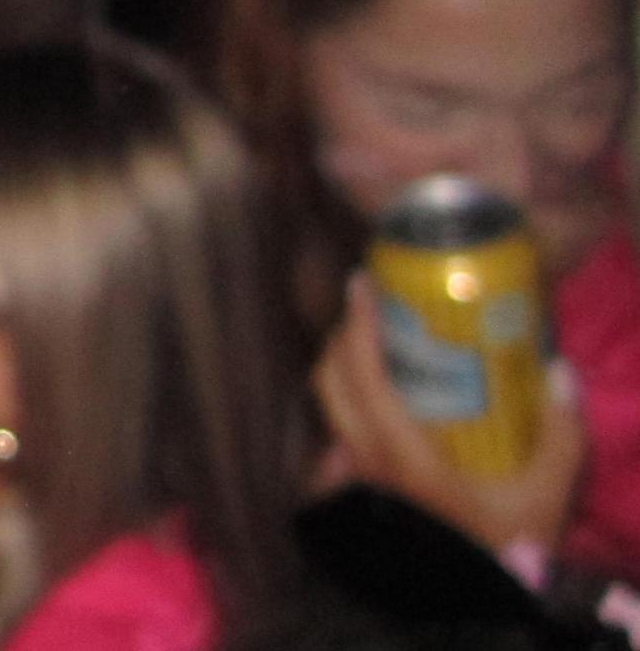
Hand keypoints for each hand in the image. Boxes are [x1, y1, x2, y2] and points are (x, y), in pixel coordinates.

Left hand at [313, 274, 584, 550]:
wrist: (470, 607)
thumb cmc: (503, 552)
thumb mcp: (544, 496)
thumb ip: (561, 435)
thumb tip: (560, 371)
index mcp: (403, 455)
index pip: (363, 376)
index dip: (359, 326)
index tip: (362, 285)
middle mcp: (365, 463)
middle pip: (331, 383)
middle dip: (344, 337)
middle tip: (371, 308)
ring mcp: (353, 481)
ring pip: (329, 411)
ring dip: (343, 372)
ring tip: (375, 347)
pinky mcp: (352, 497)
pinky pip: (334, 441)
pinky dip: (348, 412)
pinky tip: (378, 405)